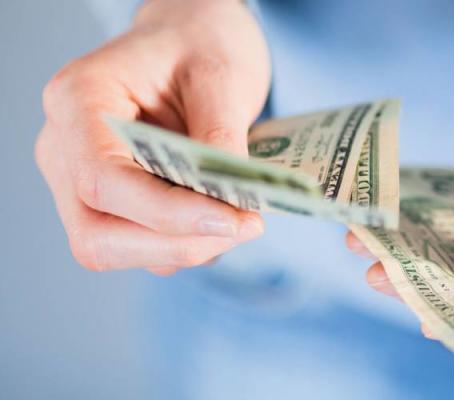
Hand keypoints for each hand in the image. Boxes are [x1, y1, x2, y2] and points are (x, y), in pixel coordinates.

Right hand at [36, 0, 270, 274]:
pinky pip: (141, 248)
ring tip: (244, 217)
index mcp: (77, 100)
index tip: (232, 220)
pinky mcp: (110, 206)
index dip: (167, 213)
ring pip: (115, 250)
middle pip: (97, 234)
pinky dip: (188, 244)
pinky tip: (226, 216)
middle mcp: (63, 147)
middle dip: (177, 243)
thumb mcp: (222, 77)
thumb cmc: (200, 46)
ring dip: (187, 248)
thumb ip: (222, 138)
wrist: (194, 40)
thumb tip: (234, 202)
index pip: (103, 179)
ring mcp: (80, 181)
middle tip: (248, 226)